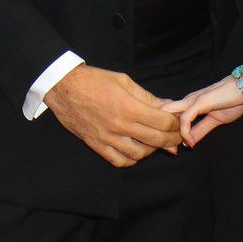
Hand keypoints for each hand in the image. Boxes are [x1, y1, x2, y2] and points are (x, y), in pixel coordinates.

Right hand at [45, 64, 180, 166]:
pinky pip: (119, 161)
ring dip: (152, 150)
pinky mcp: (96, 145)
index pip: (162, 122)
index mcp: (129, 107)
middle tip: (177, 136)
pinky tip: (137, 151)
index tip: (179, 122)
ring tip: (156, 142)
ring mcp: (107, 138)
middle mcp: (119, 126)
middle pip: (156, 140)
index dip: (175, 124)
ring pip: (139, 154)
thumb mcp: (124, 81)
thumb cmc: (94, 80)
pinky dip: (132, 159)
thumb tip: (169, 105)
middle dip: (171, 139)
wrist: (63, 88)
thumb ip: (147, 97)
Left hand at [163, 75, 242, 145]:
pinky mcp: (199, 102)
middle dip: (162, 132)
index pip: (170, 117)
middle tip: (168, 150)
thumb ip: (201, 130)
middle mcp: (186, 100)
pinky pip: (185, 119)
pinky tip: (190, 142)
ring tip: (174, 149)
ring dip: (169, 134)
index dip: (167, 132)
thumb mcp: (215, 120)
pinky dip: (185, 132)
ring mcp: (191, 100)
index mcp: (189, 103)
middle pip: (164, 115)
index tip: (171, 149)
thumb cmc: (233, 100)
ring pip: (169, 115)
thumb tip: (188, 142)